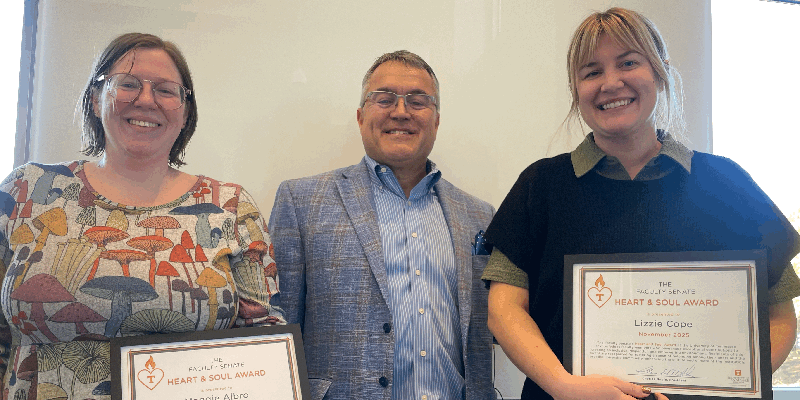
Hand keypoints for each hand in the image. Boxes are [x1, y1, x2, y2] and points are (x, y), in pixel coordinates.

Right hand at [551, 374, 668, 399]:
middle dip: (637, 397)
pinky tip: (610, 394)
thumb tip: (646, 392)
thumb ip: (631, 388)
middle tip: (635, 391)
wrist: (571, 391)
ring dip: (628, 398)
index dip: (649, 397)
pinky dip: (619, 398)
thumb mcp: (612, 382)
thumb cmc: (589, 386)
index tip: (653, 394)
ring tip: (617, 391)